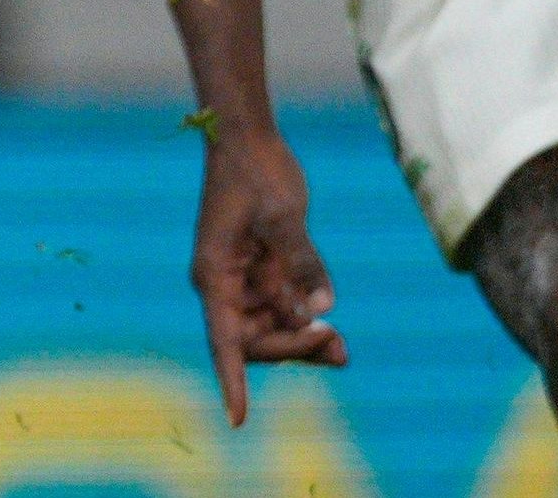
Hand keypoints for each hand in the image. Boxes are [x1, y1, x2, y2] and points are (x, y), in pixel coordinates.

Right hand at [191, 124, 343, 426]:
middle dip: (294, 350)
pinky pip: (283, 306)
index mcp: (215, 274)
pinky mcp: (260, 269)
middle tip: (339, 349)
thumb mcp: (284, 215)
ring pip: (271, 327)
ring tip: (343, 348)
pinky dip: (306, 317)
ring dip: (302, 339)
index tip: (238, 419)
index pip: (224, 339)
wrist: (248, 137)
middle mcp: (223, 283)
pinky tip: (332, 322)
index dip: (232, 380)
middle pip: (255, 339)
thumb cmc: (256, 171)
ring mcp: (242, 278)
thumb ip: (302, 264)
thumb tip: (320, 311)